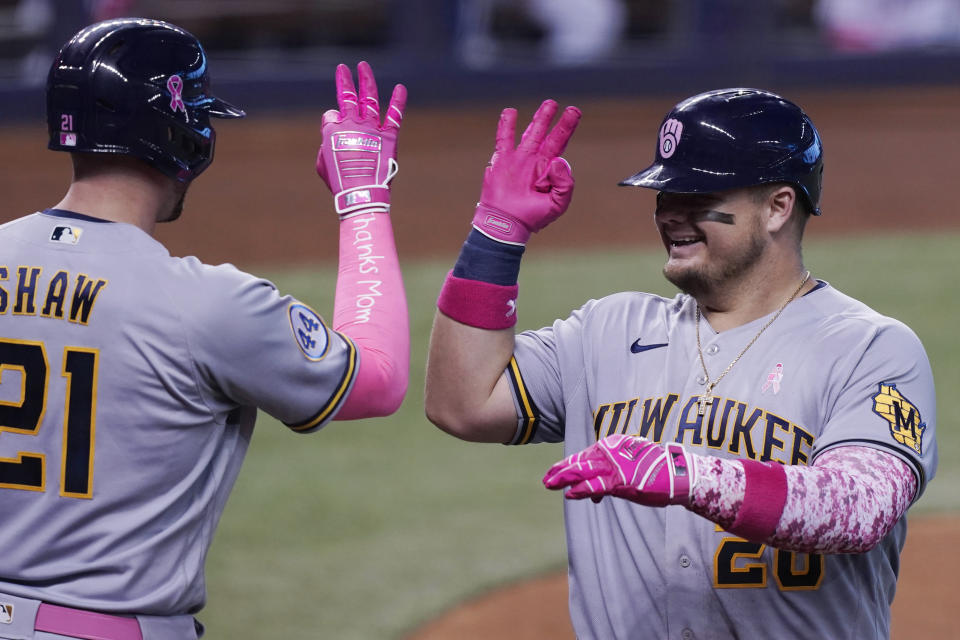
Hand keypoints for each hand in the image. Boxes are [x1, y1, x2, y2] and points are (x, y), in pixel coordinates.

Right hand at [316, 61, 406, 218]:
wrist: (361, 193)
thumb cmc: (339, 183)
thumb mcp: (322, 163)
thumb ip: (326, 145)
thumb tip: (332, 134)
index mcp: (332, 129)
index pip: (331, 115)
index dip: (332, 121)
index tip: (335, 131)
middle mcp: (352, 123)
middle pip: (346, 96)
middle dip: (344, 81)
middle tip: (343, 68)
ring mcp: (371, 127)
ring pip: (368, 98)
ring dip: (366, 81)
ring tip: (364, 66)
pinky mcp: (389, 136)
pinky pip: (394, 115)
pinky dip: (398, 101)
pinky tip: (401, 88)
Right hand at [472, 100, 580, 244]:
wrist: (507, 224)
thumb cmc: (533, 217)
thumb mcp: (558, 203)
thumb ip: (565, 183)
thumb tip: (558, 160)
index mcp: (549, 169)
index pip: (561, 142)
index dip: (567, 127)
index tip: (573, 112)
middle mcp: (534, 160)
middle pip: (547, 134)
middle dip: (553, 119)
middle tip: (560, 104)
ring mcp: (518, 159)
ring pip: (529, 133)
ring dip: (538, 119)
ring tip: (548, 104)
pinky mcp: (502, 161)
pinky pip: (504, 139)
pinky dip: (506, 125)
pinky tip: (510, 112)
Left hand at [543, 434, 696, 506]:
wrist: (678, 474)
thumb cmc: (656, 472)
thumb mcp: (630, 471)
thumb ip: (610, 479)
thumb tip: (593, 494)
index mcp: (614, 445)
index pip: (586, 455)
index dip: (569, 464)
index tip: (555, 471)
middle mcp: (612, 452)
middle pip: (580, 461)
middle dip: (561, 470)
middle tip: (546, 478)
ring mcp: (615, 466)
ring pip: (583, 471)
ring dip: (564, 478)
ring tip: (550, 484)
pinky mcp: (621, 481)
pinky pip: (596, 486)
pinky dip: (582, 490)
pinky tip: (570, 494)